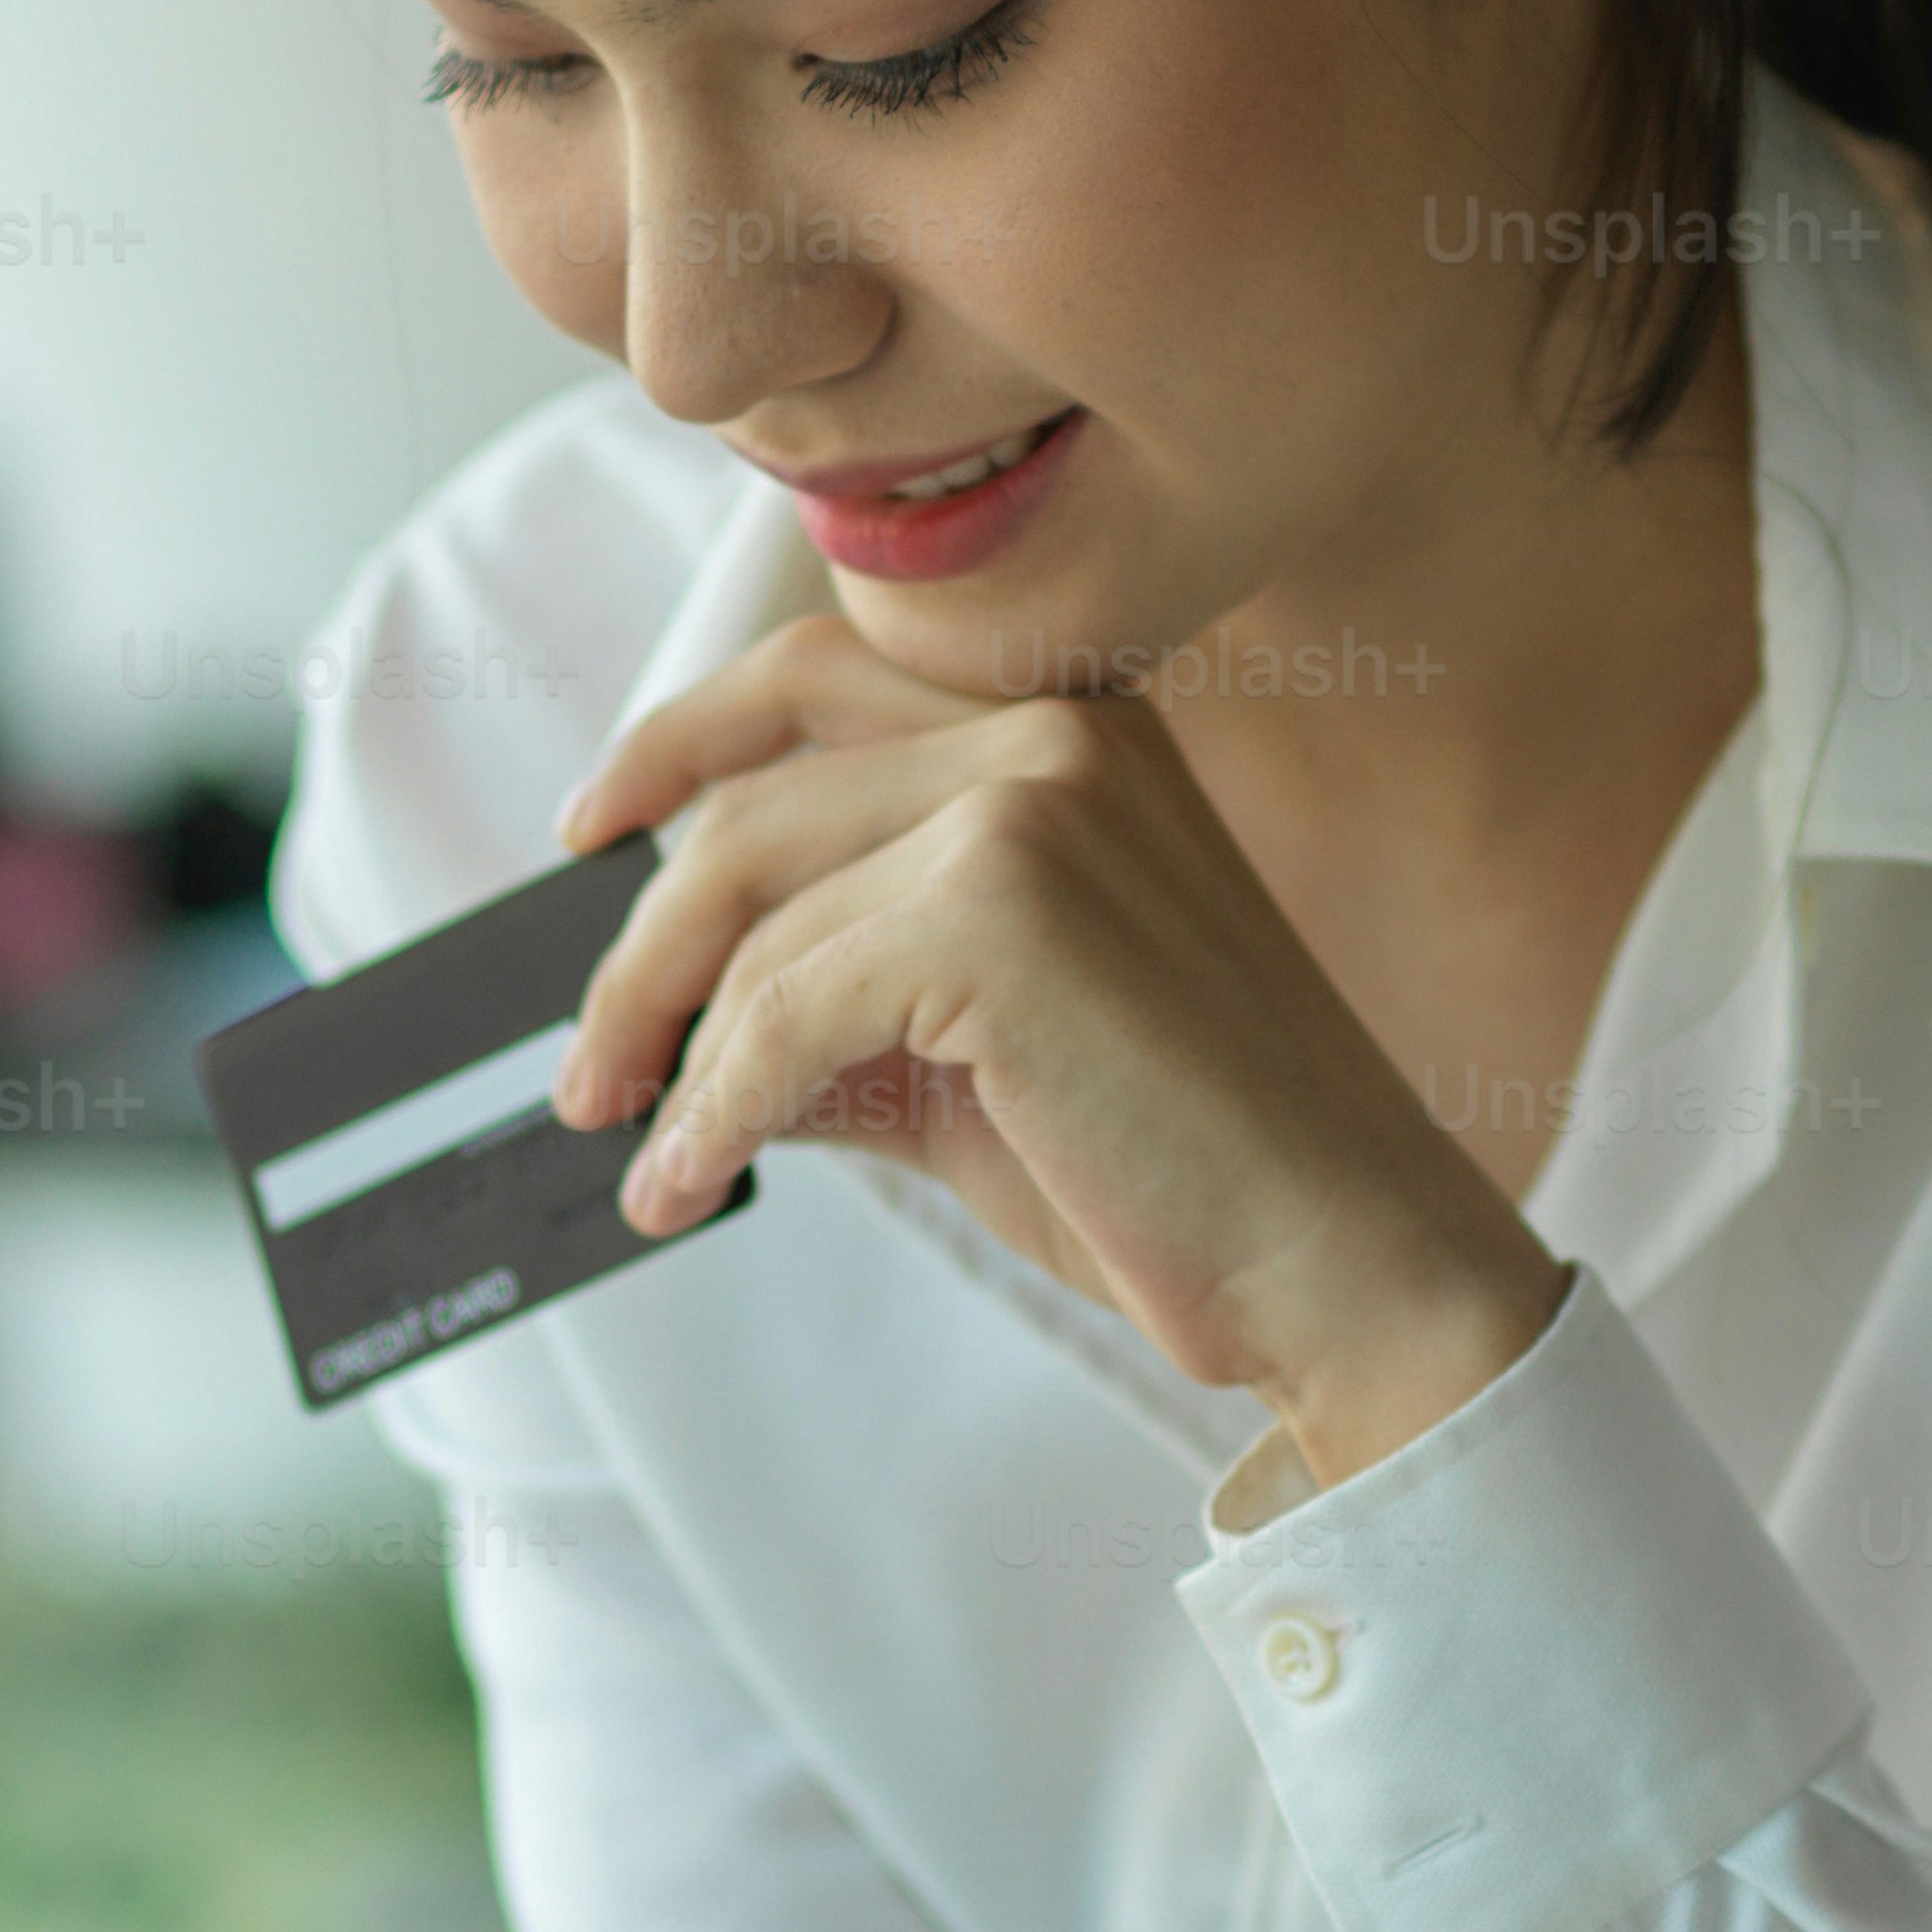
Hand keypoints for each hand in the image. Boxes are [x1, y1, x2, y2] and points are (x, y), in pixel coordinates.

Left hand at [554, 621, 1564, 1485]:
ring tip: (645, 1155)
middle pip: (753, 800)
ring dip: (668, 1050)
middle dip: (639, 945)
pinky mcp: (1001, 906)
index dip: (680, 739)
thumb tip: (667, 1024)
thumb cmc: (1182, 1164)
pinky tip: (691, 1183)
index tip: (591, 827)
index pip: (820, 672)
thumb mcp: (979, 1050)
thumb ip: (842, 996)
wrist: (1344, 1259)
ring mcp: (1034, 799)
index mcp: (1074, 722)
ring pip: (754, 915)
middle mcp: (1056, 726)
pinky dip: (713, 1109)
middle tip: (588, 1069)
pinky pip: (783, 1009)